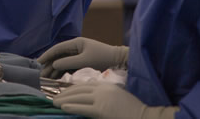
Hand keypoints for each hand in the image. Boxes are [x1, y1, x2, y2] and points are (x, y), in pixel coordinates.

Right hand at [38, 37, 128, 78]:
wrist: (118, 61)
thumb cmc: (102, 58)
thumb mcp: (85, 60)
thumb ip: (68, 63)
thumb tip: (54, 64)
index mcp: (76, 43)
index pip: (57, 48)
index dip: (47, 55)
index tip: (38, 62)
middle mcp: (75, 47)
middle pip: (58, 56)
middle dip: (48, 64)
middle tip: (39, 74)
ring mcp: (78, 55)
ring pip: (62, 62)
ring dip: (54, 69)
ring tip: (45, 78)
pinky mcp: (81, 62)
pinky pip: (68, 67)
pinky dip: (61, 72)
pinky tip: (55, 78)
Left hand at [54, 83, 178, 118]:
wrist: (144, 116)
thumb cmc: (131, 110)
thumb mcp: (116, 98)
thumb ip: (103, 96)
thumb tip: (88, 100)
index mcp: (106, 86)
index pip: (84, 84)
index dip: (72, 88)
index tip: (63, 92)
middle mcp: (102, 89)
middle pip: (79, 89)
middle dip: (65, 93)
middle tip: (54, 97)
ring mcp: (102, 99)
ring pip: (78, 97)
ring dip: (64, 99)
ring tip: (54, 102)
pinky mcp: (101, 110)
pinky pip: (83, 108)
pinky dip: (72, 107)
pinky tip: (63, 107)